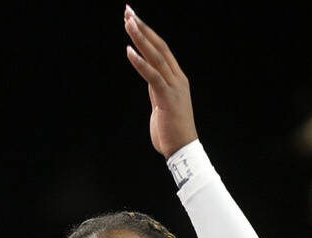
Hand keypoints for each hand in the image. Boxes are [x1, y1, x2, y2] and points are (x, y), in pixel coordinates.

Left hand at [123, 6, 197, 157]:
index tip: (134, 20)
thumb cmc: (172, 131)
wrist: (183, 150)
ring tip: (128, 23)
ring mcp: (174, 87)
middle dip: (143, 28)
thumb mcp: (162, 104)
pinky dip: (139, 63)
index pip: (161, 50)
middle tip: (128, 12)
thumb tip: (149, 79)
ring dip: (140, 38)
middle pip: (159, 47)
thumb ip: (157, 89)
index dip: (148, 33)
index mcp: (177, 79)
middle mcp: (177, 78)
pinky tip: (128, 51)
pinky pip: (152, 76)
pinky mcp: (167, 98)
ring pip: (156, 56)